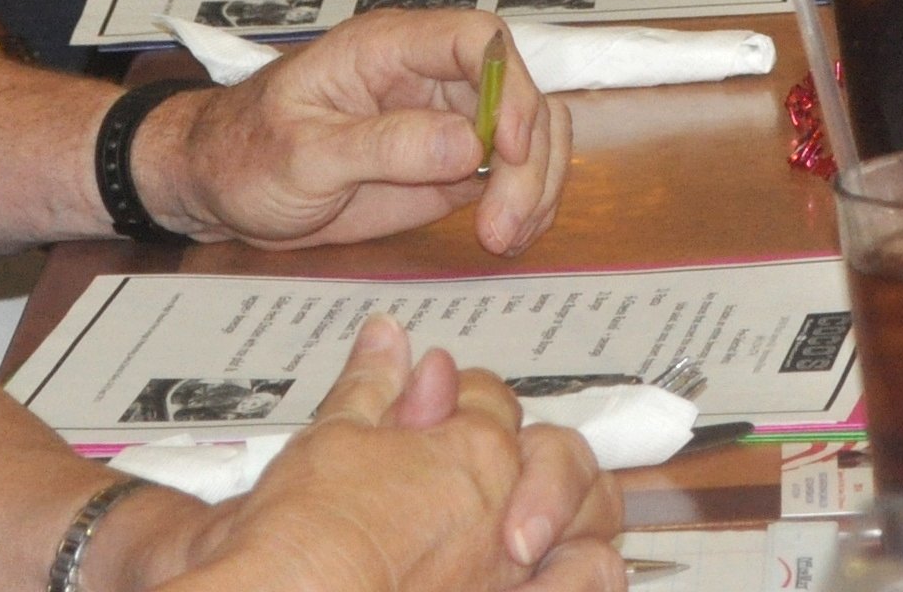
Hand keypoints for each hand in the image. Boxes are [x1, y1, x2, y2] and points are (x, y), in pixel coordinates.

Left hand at [130, 10, 569, 254]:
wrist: (218, 186)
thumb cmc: (244, 152)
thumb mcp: (303, 152)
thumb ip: (384, 146)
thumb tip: (469, 144)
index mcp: (389, 49)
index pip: (478, 40)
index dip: (509, 87)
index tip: (509, 148)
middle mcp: (427, 77)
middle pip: (517, 92)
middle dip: (528, 157)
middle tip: (505, 223)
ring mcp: (443, 120)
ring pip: (527, 131)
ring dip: (535, 182)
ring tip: (505, 236)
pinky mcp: (447, 165)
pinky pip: (508, 171)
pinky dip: (524, 200)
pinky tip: (509, 234)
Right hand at [151, 314, 621, 591]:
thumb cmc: (310, 538)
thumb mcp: (331, 440)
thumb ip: (371, 386)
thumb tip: (387, 335)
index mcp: (472, 449)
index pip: (491, 401)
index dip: (464, 400)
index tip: (438, 410)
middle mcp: (507, 507)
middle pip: (561, 456)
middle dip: (543, 455)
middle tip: (504, 471)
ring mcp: (515, 569)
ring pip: (592, 526)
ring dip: (579, 520)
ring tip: (547, 531)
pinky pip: (585, 585)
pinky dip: (581, 575)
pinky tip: (561, 573)